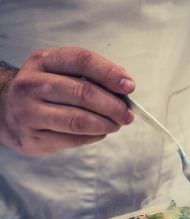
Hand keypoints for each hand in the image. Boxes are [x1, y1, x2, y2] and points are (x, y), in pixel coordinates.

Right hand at [0, 47, 134, 155]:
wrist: (6, 112)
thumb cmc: (46, 92)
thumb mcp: (61, 73)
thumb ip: (91, 76)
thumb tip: (125, 87)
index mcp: (43, 61)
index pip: (82, 60)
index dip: (109, 73)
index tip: (129, 86)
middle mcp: (31, 84)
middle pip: (83, 92)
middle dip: (113, 106)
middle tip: (128, 115)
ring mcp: (28, 111)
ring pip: (78, 120)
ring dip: (106, 124)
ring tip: (117, 124)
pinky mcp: (32, 137)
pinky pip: (73, 139)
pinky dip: (94, 137)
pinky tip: (99, 133)